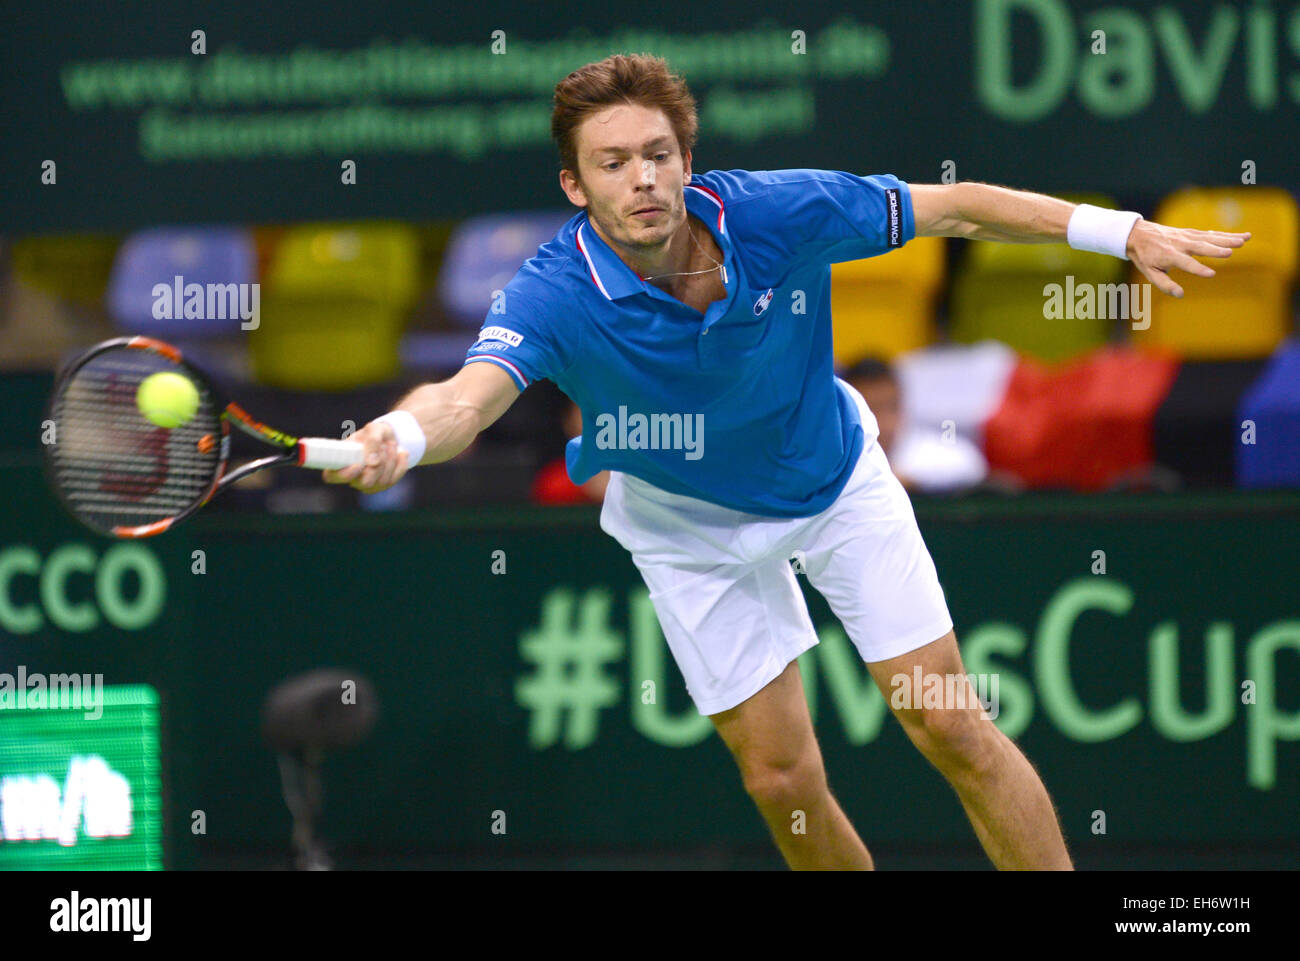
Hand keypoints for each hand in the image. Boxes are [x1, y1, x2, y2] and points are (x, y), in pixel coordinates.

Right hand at [322, 420, 409, 492]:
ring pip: (382, 481)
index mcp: (340, 461)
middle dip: (379, 462)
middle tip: (382, 446)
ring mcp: (366, 484)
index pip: (331, 476)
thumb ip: (372, 442)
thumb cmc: (375, 433)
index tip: (358, 464)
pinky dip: (400, 464)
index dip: (344, 474)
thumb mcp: (374, 429)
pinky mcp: (381, 486)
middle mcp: (351, 477)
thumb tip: (372, 462)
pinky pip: (394, 480)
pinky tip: (401, 453)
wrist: (389, 438)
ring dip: (390, 460)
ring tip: (391, 445)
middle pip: (365, 482)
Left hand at [1126, 220, 1250, 297]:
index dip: (1198, 269)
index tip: (1211, 274)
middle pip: (1201, 247)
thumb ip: (1165, 284)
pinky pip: (1211, 234)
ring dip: (1228, 239)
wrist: (1138, 234)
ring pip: (1210, 238)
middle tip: (1232, 252)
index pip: (1186, 263)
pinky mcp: (1192, 233)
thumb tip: (1180, 294)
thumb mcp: (1149, 273)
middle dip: (1216, 250)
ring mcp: (1187, 237)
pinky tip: (1241, 236)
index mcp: (1169, 256)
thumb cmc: (1145, 257)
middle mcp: (1180, 244)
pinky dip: (1226, 235)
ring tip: (1245, 240)